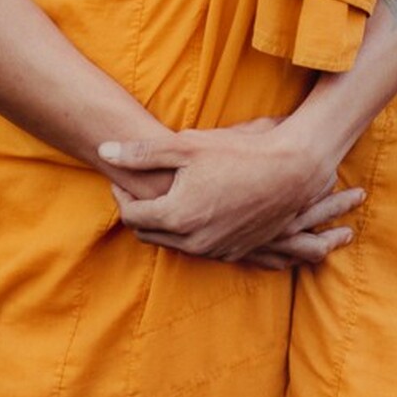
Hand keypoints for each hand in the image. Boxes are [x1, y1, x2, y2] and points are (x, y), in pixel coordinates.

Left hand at [99, 119, 361, 264]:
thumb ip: (141, 152)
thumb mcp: (186, 145)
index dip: (120, 194)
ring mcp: (215, 250)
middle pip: (148, 233)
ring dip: (163, 223)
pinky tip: (195, 207)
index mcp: (175, 216)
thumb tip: (104, 151)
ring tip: (165, 196)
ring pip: (173, 243)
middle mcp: (193, 241)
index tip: (120, 178)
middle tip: (136, 187)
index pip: (131, 215)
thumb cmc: (238, 153)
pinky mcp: (235, 251)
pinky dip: (190, 231)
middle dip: (138, 211)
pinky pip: (200, 246)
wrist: (292, 171)